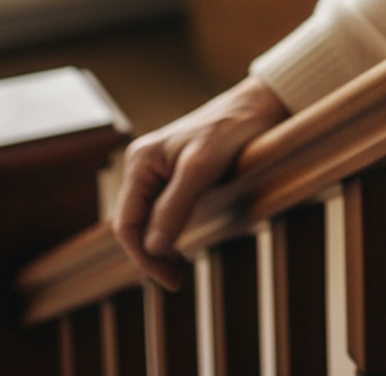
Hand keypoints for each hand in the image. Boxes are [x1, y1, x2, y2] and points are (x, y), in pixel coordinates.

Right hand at [111, 74, 288, 288]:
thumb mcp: (203, 167)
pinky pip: (161, 211)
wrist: (260, 106)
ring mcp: (157, 170)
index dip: (143, 257)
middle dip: (151, 255)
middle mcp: (143, 165)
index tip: (170, 278)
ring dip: (159, 247)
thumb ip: (175, 205)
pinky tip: (182, 247)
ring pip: (147, 220)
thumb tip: (151, 248)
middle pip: (133, 224)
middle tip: (177, 280)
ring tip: (180, 269)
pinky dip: (169, 233)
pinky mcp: (174, 174)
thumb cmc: (232, 129)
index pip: (126, 224)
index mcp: (141, 161)